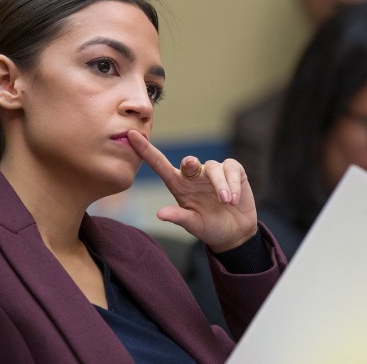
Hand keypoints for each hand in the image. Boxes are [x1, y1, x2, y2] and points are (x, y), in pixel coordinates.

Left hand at [127, 130, 256, 252]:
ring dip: (220, 185)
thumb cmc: (210, 227)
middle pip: (189, 162)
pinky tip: (234, 200)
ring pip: (214, 168)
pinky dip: (233, 184)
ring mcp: (214, 171)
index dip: (145, 150)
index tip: (131, 135)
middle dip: (189, 162)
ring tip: (226, 202)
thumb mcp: (193, 225)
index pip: (159, 164)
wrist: (236, 232)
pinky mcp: (233, 171)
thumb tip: (159, 214)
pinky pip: (231, 169)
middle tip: (190, 165)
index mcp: (179, 184)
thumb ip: (179, 217)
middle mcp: (194, 175)